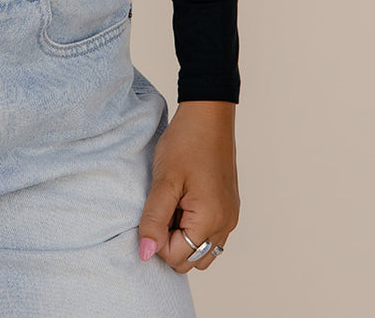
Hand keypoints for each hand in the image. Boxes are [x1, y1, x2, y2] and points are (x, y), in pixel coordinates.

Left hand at [137, 100, 238, 273]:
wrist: (208, 114)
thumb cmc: (186, 142)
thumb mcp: (164, 180)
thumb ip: (153, 219)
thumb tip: (144, 253)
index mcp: (210, 220)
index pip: (177, 257)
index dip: (156, 240)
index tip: (152, 212)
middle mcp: (225, 225)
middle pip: (190, 260)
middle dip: (170, 243)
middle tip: (161, 208)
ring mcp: (230, 218)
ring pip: (201, 250)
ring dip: (182, 238)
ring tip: (172, 206)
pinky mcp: (229, 209)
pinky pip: (210, 235)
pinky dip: (193, 228)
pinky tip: (183, 202)